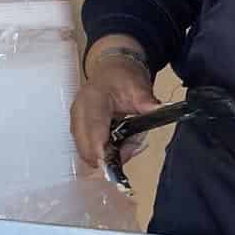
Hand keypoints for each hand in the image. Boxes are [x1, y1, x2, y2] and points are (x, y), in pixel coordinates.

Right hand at [71, 51, 160, 168]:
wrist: (112, 68)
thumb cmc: (123, 75)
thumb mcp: (138, 85)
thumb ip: (146, 100)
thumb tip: (158, 110)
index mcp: (92, 100)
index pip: (94, 133)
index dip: (103, 153)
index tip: (116, 166)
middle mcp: (79, 113)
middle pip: (87, 149)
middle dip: (110, 156)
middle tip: (134, 146)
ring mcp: (76, 121)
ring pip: (87, 152)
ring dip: (109, 155)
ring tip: (130, 141)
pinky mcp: (78, 128)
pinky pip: (89, 148)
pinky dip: (105, 151)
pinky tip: (120, 140)